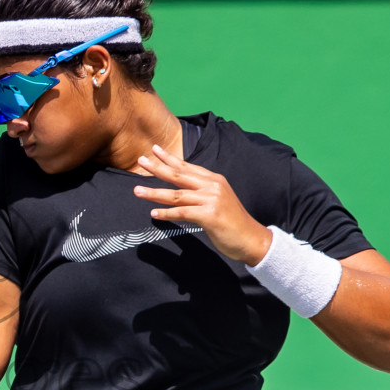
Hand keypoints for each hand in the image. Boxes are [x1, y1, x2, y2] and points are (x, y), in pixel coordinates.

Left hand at [133, 144, 272, 264]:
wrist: (252, 239)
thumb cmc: (233, 223)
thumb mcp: (218, 201)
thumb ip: (202, 193)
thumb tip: (182, 191)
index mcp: (214, 180)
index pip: (187, 167)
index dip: (170, 158)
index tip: (154, 150)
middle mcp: (212, 186)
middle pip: (179, 175)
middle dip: (157, 168)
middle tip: (141, 161)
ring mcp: (211, 200)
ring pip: (177, 195)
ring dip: (154, 193)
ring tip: (137, 191)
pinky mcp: (210, 215)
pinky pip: (182, 213)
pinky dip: (167, 214)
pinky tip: (154, 214)